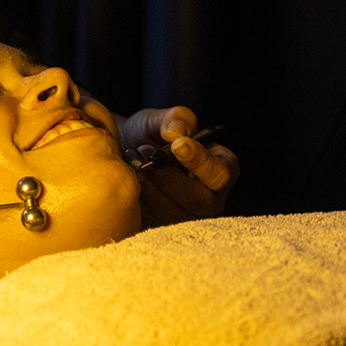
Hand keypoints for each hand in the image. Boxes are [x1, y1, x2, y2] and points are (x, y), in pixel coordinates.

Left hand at [119, 107, 239, 224]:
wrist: (123, 153)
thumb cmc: (149, 135)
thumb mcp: (159, 119)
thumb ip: (173, 118)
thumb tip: (176, 133)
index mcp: (222, 167)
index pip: (221, 173)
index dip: (200, 162)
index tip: (176, 145)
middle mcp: (212, 197)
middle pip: (202, 202)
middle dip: (171, 181)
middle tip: (148, 162)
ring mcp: (189, 215)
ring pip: (176, 215)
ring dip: (153, 192)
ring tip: (138, 169)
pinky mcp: (165, 226)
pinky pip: (155, 223)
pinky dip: (140, 203)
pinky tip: (132, 184)